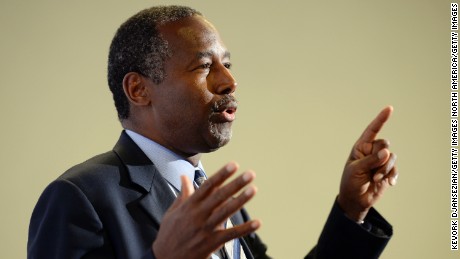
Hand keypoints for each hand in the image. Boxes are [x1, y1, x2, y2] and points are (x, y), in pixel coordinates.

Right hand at [152, 162, 259, 258]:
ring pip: (225, 212)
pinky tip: (257, 223)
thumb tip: (184, 176)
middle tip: (250, 174)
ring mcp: (205, 229)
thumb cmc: (169, 234)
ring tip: (253, 189)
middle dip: (235, 184)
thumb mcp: (172, 212)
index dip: (221, 175)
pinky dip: (244, 229)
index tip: (234, 165)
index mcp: (189, 206)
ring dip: (241, 200)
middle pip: (219, 196)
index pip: (208, 186)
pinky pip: (230, 234)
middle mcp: (198, 215)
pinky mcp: (211, 243)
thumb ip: (182, 194)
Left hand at [337, 106, 397, 221]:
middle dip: (380, 158)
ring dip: (385, 169)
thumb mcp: (356, 170)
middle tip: (372, 171)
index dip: (380, 119)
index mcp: (361, 147)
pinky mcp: (388, 171)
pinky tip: (387, 184)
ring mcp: (381, 161)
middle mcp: (372, 151)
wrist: (356, 200)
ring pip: (391, 157)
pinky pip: (395, 169)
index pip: (372, 130)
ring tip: (375, 178)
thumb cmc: (351, 182)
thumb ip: (371, 160)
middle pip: (384, 145)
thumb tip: (387, 151)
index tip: (390, 108)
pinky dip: (392, 176)